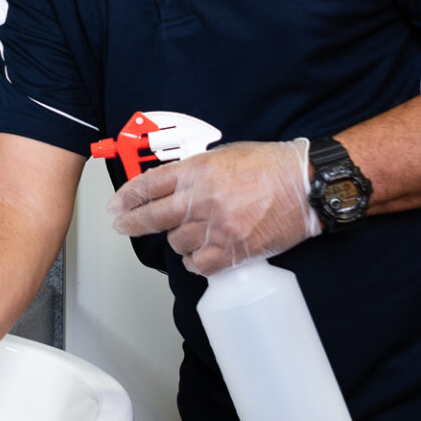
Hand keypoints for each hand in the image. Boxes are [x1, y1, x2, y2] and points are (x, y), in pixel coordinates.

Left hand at [108, 138, 319, 275]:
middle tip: (121, 226)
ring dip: (177, 240)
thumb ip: (193, 172)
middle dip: (131, 223)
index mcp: (198, 170)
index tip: (117, 205)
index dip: (127, 197)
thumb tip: (168, 186)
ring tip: (192, 233)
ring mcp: (217, 227)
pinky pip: (198, 264)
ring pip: (175, 243)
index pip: (149, 185)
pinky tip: (200, 253)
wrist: (304, 186)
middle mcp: (203, 199)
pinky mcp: (232, 250)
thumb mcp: (225, 155)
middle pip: (153, 217)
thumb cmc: (270, 167)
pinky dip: (195, 261)